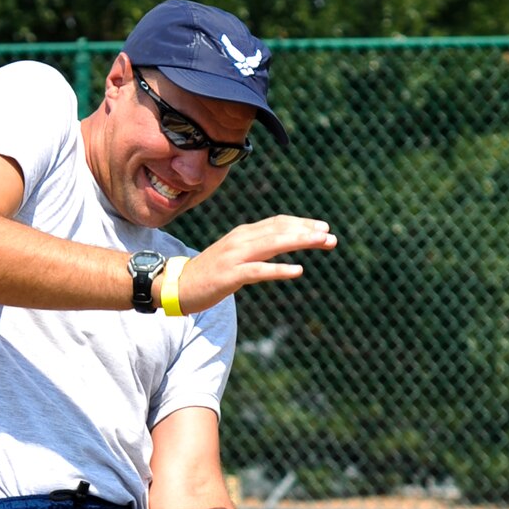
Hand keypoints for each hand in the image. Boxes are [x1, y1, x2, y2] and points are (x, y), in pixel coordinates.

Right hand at [179, 216, 335, 313]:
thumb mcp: (235, 255)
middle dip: (308, 232)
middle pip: (280, 230)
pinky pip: (258, 270)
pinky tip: (297, 270)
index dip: (302, 223)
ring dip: (300, 242)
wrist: (178, 285)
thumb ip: (256, 248)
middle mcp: (241, 240)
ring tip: (322, 243)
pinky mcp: (230, 275)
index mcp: (244, 234)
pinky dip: (279, 269)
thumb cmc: (210, 273)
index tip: (323, 227)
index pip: (278, 223)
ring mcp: (235, 256)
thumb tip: (280, 245)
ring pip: (273, 244)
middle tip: (331, 236)